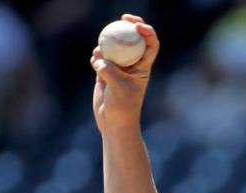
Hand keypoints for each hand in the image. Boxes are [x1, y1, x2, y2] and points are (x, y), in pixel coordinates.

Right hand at [90, 14, 158, 132]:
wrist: (114, 121)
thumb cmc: (122, 107)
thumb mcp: (118, 88)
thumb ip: (109, 71)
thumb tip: (99, 59)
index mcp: (143, 66)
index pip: (150, 45)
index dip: (148, 31)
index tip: (137, 25)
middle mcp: (132, 64)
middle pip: (132, 39)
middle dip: (129, 25)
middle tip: (122, 17)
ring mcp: (118, 67)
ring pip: (112, 47)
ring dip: (105, 46)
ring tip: (101, 59)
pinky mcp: (105, 71)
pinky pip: (99, 57)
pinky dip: (96, 58)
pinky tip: (95, 67)